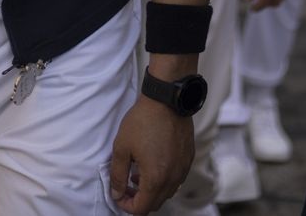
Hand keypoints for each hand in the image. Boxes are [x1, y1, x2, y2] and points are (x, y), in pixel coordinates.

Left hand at [109, 96, 194, 213]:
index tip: (119, 195)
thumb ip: (118, 175)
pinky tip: (153, 163)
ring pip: (167, 193)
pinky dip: (164, 179)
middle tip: (126, 186)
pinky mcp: (188, 159)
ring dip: (151, 190)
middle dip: (138, 199)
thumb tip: (116, 193)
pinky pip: (176, 179)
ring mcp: (182, 169)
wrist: (167, 100)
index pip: (141, 208)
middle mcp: (172, 178)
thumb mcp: (122, 148)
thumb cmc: (143, 121)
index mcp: (155, 179)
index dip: (127, 206)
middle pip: (155, 204)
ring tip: (138, 174)